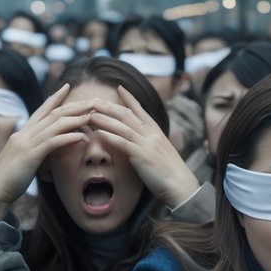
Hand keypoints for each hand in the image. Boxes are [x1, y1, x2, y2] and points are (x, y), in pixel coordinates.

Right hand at [0, 83, 93, 219]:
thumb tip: (47, 146)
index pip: (41, 110)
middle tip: (92, 100)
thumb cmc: (10, 179)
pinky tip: (83, 137)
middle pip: (52, 114)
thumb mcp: (23, 158)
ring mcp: (26, 144)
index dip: (55, 98)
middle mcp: (24, 134)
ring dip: (76, 119)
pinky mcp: (30, 156)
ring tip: (92, 115)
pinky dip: (69, 137)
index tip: (67, 87)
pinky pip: (52, 142)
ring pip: (54, 125)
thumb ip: (34, 149)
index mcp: (22, 133)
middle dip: (74, 106)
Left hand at [86, 86, 200, 207]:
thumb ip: (149, 142)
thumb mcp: (160, 151)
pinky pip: (124, 143)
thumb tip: (137, 140)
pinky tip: (99, 133)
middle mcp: (151, 133)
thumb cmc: (169, 170)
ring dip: (104, 120)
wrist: (181, 183)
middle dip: (109, 106)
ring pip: (122, 127)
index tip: (119, 87)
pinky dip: (110, 137)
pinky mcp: (142, 156)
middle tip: (93, 101)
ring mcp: (147, 143)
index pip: (140, 109)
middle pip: (126, 115)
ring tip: (90, 115)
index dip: (129, 98)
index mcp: (156, 130)